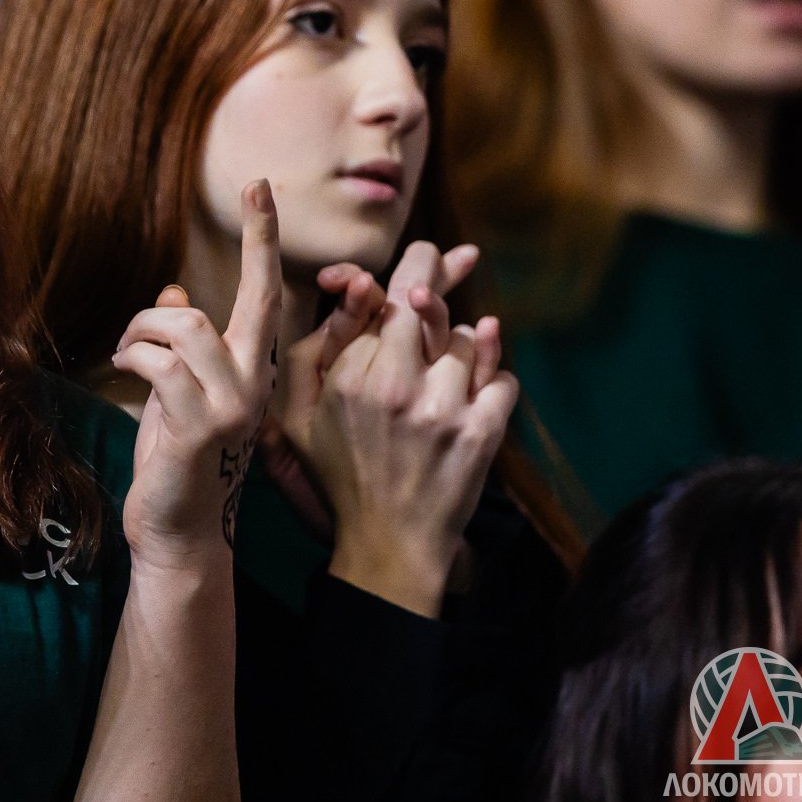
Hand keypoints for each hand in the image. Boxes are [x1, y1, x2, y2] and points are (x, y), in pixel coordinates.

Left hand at [112, 181, 280, 569]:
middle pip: (252, 298)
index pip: (270, 293)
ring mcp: (233, 404)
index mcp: (257, 369)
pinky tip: (121, 367)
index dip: (265, 238)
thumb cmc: (178, 461)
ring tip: (126, 350)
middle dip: (246, 252)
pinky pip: (160, 361)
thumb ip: (184, 344)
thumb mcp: (180, 392)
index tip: (262, 185)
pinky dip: (133, 354)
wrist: (179, 534)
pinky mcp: (199, 423)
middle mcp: (257, 382)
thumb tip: (176, 290)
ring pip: (189, 326)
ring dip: (144, 328)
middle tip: (219, 232)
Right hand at [283, 242, 518, 615]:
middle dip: (437, 280)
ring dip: (465, 345)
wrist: (388, 544)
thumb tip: (360, 290)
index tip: (423, 257)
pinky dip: (496, 381)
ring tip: (449, 367)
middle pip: (425, 302)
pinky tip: (476, 394)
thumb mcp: (298, 418)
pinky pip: (503, 378)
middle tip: (460, 257)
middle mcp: (394, 385)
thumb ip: (313, 351)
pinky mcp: (481, 432)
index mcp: (348, 379)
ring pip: (470, 337)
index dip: (399, 276)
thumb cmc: (339, 476)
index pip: (378, 299)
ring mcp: (442, 408)